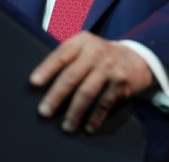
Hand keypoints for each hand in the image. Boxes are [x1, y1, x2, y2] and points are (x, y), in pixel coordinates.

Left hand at [29, 31, 153, 133]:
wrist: (135, 58)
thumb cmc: (99, 56)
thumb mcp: (84, 48)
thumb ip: (66, 59)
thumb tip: (38, 83)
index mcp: (82, 42)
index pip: (61, 56)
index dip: (47, 69)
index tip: (34, 82)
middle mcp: (96, 52)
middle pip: (72, 76)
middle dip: (56, 95)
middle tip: (44, 112)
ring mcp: (109, 68)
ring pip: (87, 92)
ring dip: (75, 111)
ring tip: (66, 126)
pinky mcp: (121, 83)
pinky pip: (104, 103)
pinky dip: (95, 118)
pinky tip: (87, 128)